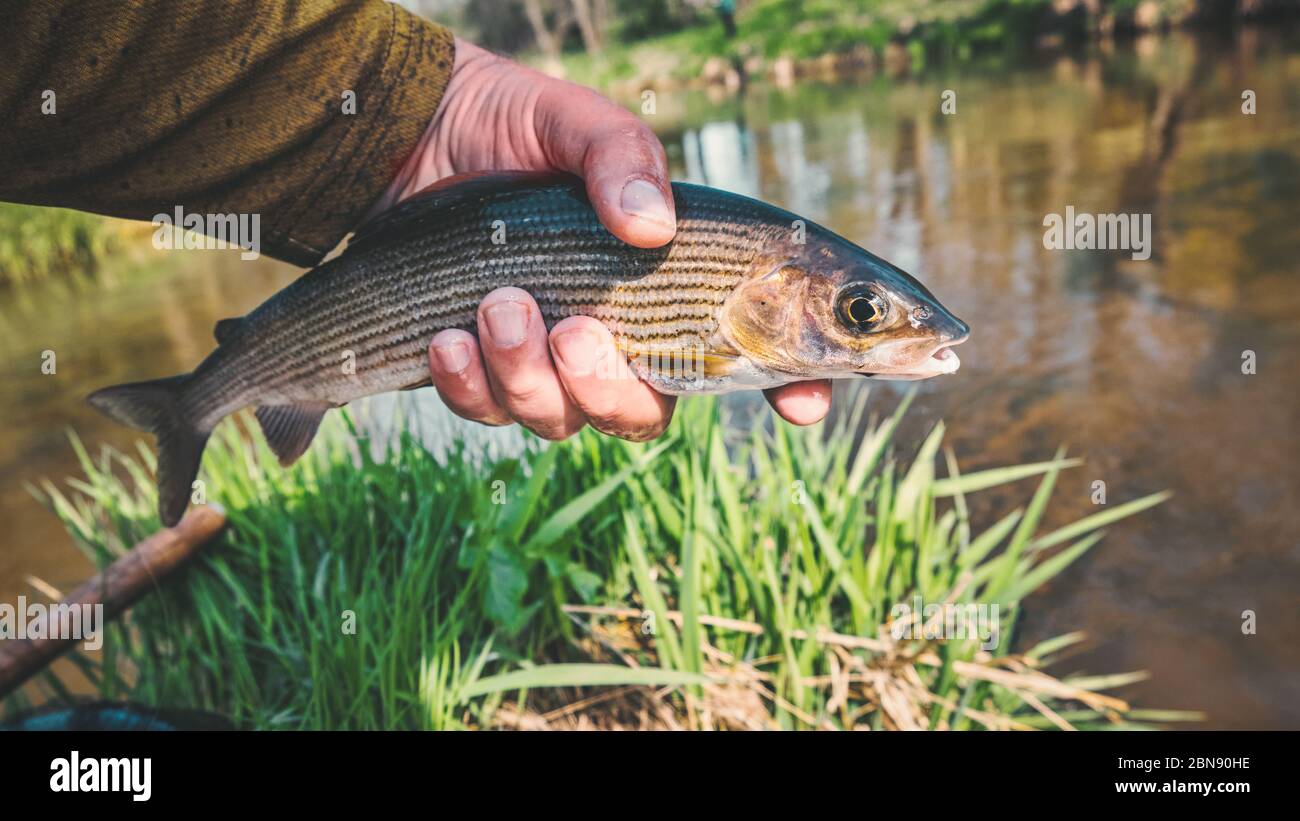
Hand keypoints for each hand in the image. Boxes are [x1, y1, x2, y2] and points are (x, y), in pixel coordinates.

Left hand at [378, 39, 831, 440]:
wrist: (413, 135)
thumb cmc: (514, 126)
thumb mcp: (576, 121)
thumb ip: (621, 157)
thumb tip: (651, 226)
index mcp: (668, 284)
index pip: (752, 352)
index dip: (793, 386)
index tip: (804, 405)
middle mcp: (618, 339)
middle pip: (642, 414)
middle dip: (609, 388)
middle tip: (574, 331)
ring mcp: (549, 364)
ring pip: (561, 420)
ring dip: (528, 377)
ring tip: (498, 306)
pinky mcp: (482, 372)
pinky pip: (487, 412)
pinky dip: (469, 385)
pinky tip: (447, 339)